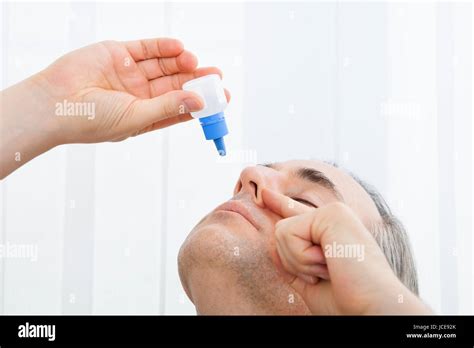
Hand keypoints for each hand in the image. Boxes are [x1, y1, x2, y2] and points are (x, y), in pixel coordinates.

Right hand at [36, 38, 229, 142]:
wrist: (54, 103)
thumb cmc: (91, 120)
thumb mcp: (136, 117)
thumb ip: (168, 107)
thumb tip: (198, 101)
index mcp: (145, 115)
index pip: (179, 107)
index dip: (200, 102)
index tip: (220, 98)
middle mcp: (140, 94)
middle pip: (176, 85)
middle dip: (196, 80)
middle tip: (216, 75)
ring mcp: (130, 73)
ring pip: (164, 66)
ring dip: (181, 63)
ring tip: (196, 62)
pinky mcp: (119, 54)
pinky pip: (147, 48)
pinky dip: (163, 47)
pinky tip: (179, 48)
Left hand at [262, 188, 431, 314]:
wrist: (371, 309)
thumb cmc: (346, 302)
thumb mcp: (309, 282)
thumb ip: (291, 263)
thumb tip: (271, 247)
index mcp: (330, 232)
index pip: (297, 214)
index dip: (280, 203)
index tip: (265, 194)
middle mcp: (332, 217)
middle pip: (281, 231)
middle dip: (293, 261)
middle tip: (327, 273)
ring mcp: (333, 212)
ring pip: (281, 232)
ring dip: (299, 261)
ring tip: (330, 269)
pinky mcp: (331, 213)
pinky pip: (288, 233)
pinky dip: (302, 257)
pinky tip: (328, 262)